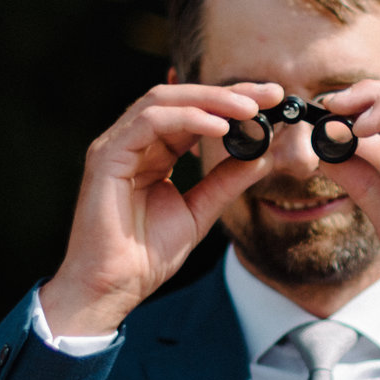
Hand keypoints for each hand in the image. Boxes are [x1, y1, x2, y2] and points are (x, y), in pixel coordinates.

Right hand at [41, 83, 280, 336]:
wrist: (113, 287)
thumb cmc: (146, 255)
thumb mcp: (198, 211)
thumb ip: (226, 181)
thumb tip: (263, 155)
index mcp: (152, 152)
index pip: (194, 113)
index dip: (232, 102)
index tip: (272, 101)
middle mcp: (132, 141)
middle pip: (181, 97)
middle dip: (228, 92)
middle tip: (269, 94)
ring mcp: (117, 145)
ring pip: (164, 100)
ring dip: (211, 100)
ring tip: (249, 109)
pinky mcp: (107, 155)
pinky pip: (150, 122)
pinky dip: (188, 118)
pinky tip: (220, 127)